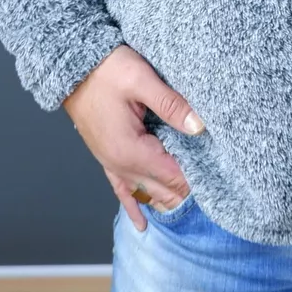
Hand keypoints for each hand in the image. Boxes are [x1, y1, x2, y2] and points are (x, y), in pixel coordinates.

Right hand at [61, 44, 204, 230]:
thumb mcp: (141, 79)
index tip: (219, 179)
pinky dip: (135, 205)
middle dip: (187, 190)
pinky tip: (142, 224)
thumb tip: (198, 126)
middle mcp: (120, 163)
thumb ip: (171, 104)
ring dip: (167, 198)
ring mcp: (111, 162)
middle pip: (162, 188)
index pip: (172, 174)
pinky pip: (122, 190)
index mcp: (130, 149)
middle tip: (214, 190)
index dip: (196, 178)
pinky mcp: (107, 156)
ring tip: (193, 207)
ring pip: (145, 192)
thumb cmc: (105, 69)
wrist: (71, 66)